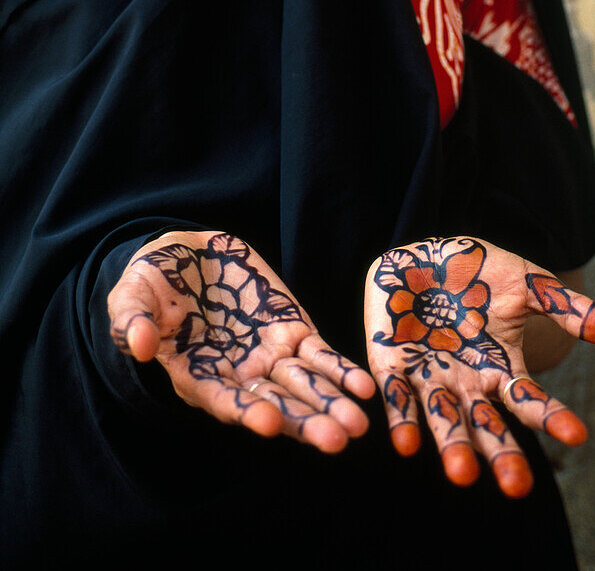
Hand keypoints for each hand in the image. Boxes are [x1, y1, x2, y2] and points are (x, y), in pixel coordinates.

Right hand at [108, 231, 373, 451]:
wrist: (186, 254)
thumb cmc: (151, 284)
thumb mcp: (130, 298)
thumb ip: (132, 322)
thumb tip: (140, 346)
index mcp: (195, 375)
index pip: (222, 399)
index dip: (243, 411)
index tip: (266, 423)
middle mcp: (237, 373)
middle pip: (274, 404)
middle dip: (304, 422)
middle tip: (334, 440)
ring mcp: (267, 353)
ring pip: (303, 385)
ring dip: (331, 404)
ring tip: (358, 425)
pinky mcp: (291, 329)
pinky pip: (319, 355)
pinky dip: (341, 371)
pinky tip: (364, 388)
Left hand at [365, 236, 594, 495]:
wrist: (425, 256)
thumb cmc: (481, 273)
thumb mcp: (529, 284)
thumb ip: (569, 309)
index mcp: (502, 369)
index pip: (531, 401)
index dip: (553, 418)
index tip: (578, 436)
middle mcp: (468, 383)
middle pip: (487, 427)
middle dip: (500, 456)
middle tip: (518, 488)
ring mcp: (429, 378)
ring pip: (444, 420)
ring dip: (452, 447)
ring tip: (462, 474)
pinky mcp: (392, 367)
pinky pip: (397, 398)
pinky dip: (402, 421)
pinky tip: (406, 443)